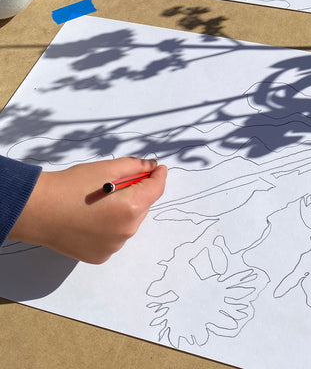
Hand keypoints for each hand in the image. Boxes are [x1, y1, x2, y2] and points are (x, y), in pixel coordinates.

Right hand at [8, 157, 166, 263]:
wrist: (39, 210)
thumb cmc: (72, 186)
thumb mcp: (106, 168)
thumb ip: (135, 167)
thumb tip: (152, 167)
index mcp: (131, 207)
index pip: (156, 189)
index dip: (159, 176)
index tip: (159, 169)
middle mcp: (126, 231)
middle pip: (143, 206)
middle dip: (137, 193)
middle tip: (119, 183)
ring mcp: (114, 246)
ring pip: (129, 223)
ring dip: (124, 211)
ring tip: (101, 202)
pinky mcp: (100, 256)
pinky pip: (115, 237)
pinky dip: (111, 227)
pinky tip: (93, 219)